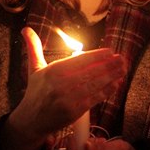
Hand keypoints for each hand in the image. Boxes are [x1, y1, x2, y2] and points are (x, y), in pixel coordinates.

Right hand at [8, 28, 124, 144]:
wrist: (30, 121)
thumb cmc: (35, 92)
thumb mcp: (34, 68)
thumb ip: (34, 48)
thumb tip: (26, 29)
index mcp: (52, 71)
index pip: (80, 60)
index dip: (97, 55)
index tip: (110, 51)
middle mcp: (60, 84)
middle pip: (90, 72)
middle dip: (109, 64)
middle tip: (122, 59)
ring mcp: (68, 98)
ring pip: (94, 84)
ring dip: (112, 76)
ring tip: (123, 69)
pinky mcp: (74, 111)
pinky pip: (94, 99)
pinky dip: (106, 91)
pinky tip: (116, 84)